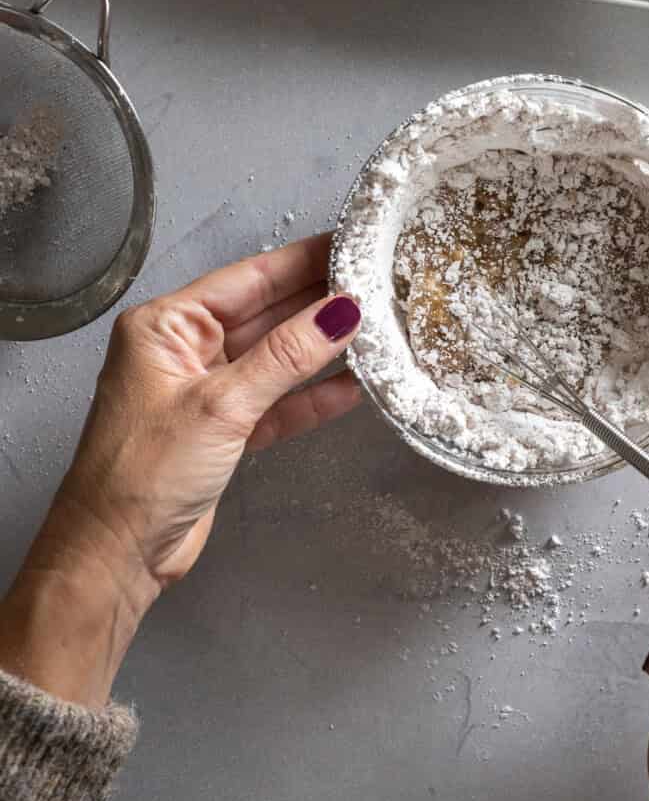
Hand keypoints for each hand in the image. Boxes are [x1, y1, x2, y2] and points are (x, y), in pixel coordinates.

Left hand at [0, 234, 360, 707]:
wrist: (116, 556)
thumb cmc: (145, 473)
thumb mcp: (222, 405)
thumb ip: (287, 356)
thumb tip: (342, 310)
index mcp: (167, 326)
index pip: (248, 278)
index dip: (303, 260)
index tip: (354, 244)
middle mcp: (185, 350)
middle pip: (266, 313)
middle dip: (319, 301)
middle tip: (379, 282)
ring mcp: (206, 390)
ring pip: (276, 358)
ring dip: (321, 348)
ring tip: (378, 327)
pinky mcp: (224, 431)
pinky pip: (277, 402)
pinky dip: (311, 397)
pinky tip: (353, 386)